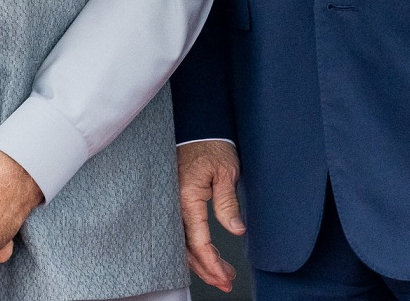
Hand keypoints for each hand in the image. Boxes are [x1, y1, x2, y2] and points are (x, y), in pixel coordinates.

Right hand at [177, 141, 245, 292]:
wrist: (199, 128)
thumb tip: (236, 229)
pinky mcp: (176, 201)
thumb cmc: (212, 146)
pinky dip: (193, 247)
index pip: (199, 242)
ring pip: (183, 242)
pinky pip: (181, 231)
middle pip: (187, 248)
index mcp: (187, 197)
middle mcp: (175, 204)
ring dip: (200, 261)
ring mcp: (173, 203)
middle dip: (206, 269)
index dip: (212, 263)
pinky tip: (204, 255)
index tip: (226, 276)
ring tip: (221, 274)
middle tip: (225, 282)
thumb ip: (228, 203)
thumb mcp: (227, 172)